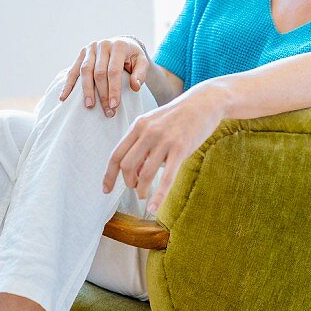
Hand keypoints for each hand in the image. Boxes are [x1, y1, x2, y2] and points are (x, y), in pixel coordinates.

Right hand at [59, 37, 148, 116]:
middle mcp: (102, 45)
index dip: (114, 89)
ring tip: (89, 106)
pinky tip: (64, 97)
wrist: (122, 43)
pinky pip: (73, 70)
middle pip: (99, 73)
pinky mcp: (82, 53)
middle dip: (102, 94)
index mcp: (118, 46)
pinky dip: (68, 84)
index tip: (114, 106)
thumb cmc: (132, 57)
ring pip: (85, 71)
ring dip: (86, 91)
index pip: (114, 71)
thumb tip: (135, 87)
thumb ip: (140, 73)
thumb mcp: (142, 62)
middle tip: (107, 112)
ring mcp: (90, 49)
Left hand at [101, 83, 225, 213]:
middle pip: (128, 166)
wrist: (204, 103)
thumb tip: (136, 172)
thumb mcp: (154, 124)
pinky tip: (154, 208)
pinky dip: (158, 196)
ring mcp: (165, 140)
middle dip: (128, 182)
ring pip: (145, 174)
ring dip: (142, 190)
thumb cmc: (178, 117)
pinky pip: (167, 178)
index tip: (106, 190)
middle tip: (134, 188)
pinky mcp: (181, 149)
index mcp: (138, 126)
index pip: (116, 155)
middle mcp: (148, 132)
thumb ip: (141, 144)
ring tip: (144, 195)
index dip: (109, 175)